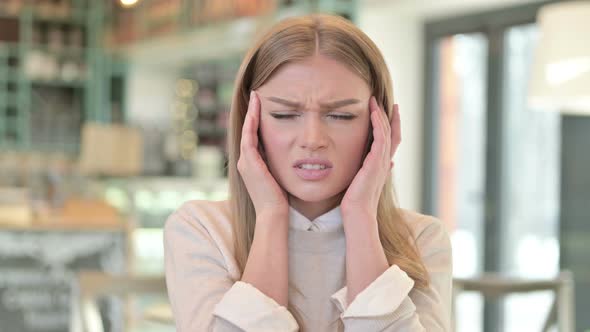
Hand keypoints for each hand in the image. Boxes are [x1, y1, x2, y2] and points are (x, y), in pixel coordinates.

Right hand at [237, 91, 288, 216]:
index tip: (264, 105)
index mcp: (252, 164)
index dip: (257, 120)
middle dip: (252, 111)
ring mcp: (245, 161)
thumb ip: (283, 165)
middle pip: (247, 129)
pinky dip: (251, 122)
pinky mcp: (249, 162)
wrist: (274, 215)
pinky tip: (257, 109)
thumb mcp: (281, 177)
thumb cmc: (282, 200)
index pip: (253, 136)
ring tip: (257, 96)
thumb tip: (296, 155)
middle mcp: (245, 161)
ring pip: (246, 130)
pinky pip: (249, 136)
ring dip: (251, 112)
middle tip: (257, 94)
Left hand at [340, 96, 400, 221]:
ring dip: (381, 115)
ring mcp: (382, 162)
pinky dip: (378, 125)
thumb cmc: (357, 200)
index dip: (392, 125)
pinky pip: (380, 138)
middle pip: (391, 133)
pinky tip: (374, 114)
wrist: (358, 212)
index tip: (389, 111)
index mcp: (383, 165)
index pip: (391, 140)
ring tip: (375, 102)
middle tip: (383, 101)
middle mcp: (386, 162)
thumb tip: (386, 165)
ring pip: (386, 133)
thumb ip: (373, 170)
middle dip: (388, 116)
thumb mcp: (364, 181)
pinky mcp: (376, 162)